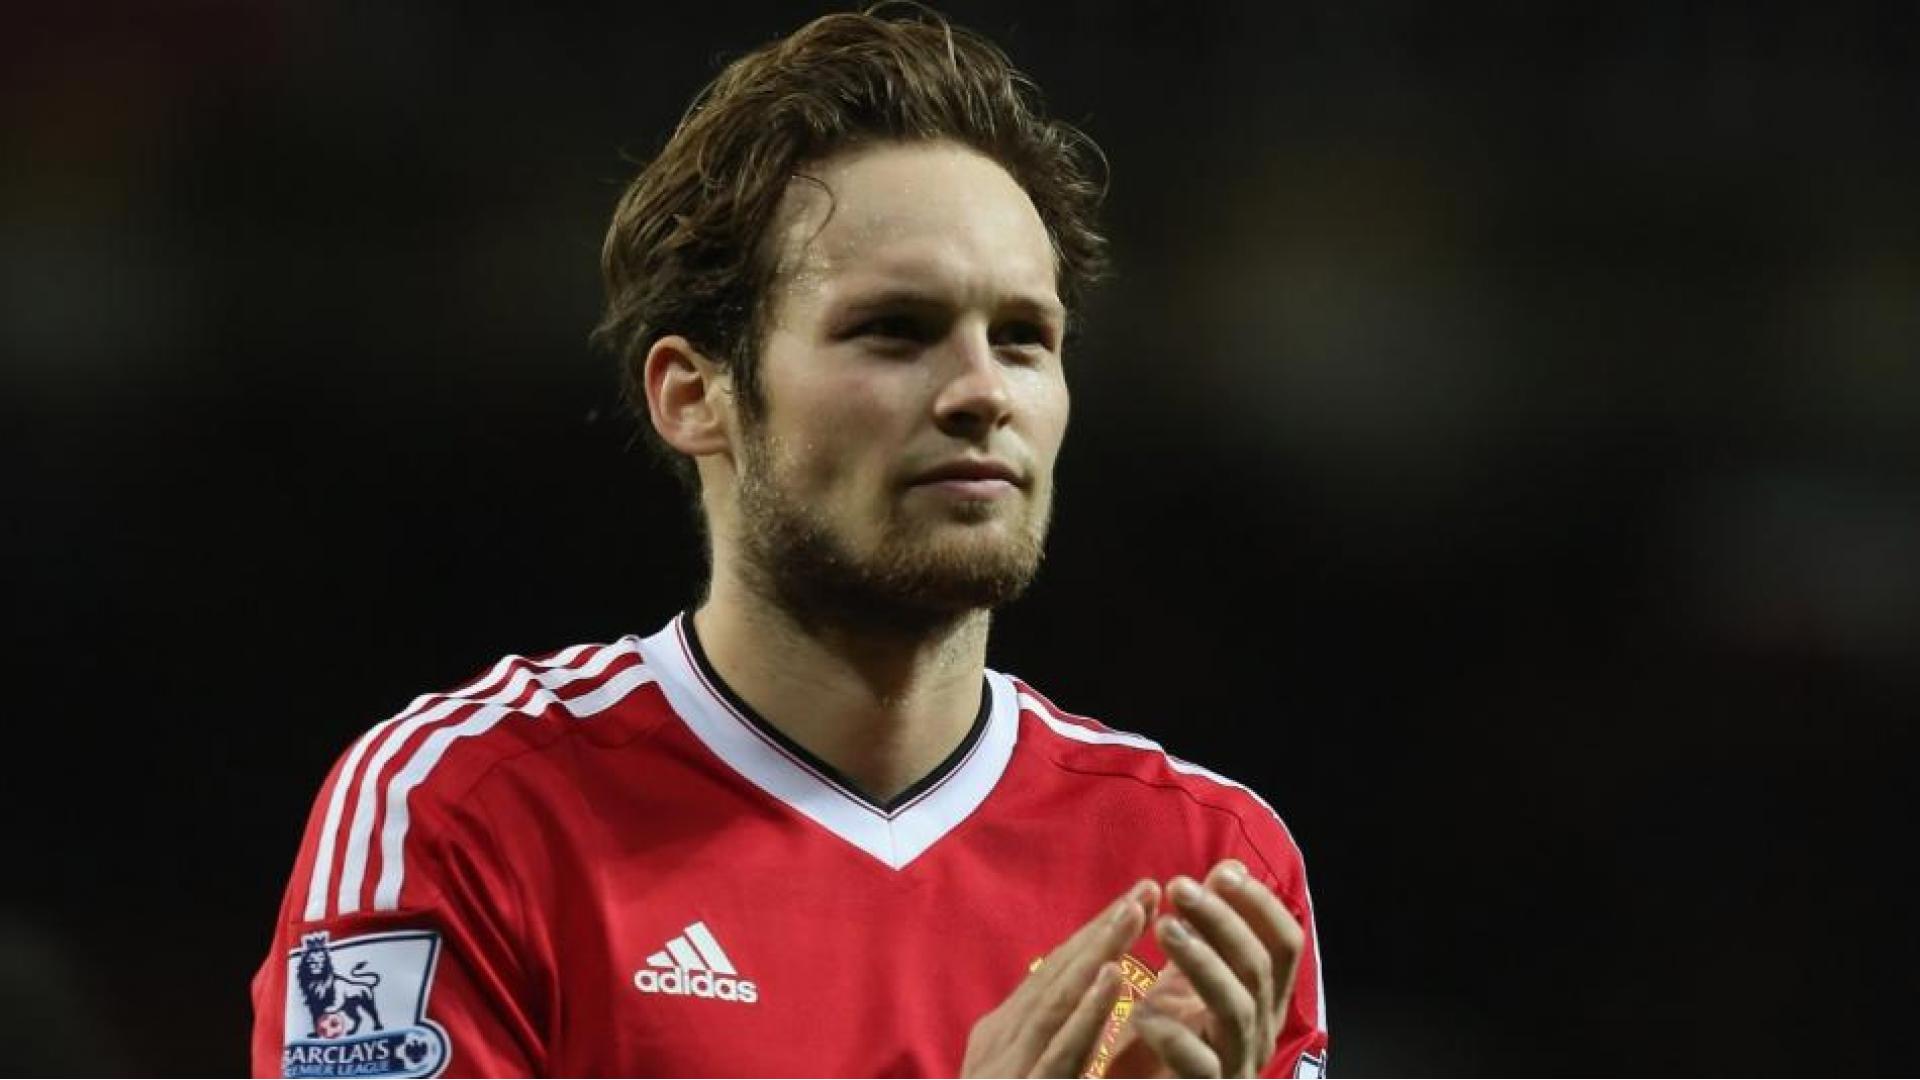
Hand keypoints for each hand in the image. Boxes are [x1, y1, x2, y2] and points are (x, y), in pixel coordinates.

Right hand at [962, 880, 1160, 1077]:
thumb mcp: (1029, 1078)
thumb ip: (1053, 1050)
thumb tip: (1087, 1008)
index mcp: (1005, 1036)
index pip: (1055, 977)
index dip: (1095, 937)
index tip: (1137, 904)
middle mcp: (1002, 1042)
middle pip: (1058, 976)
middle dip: (1103, 930)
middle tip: (1146, 888)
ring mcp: (1009, 1068)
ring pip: (1058, 1001)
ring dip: (1098, 952)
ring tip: (1134, 913)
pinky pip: (1061, 1053)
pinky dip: (1086, 1013)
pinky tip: (1112, 978)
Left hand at [1109, 861, 1304, 1077]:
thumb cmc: (1168, 1044)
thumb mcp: (1188, 980)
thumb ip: (1209, 932)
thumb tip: (1229, 869)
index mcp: (1263, 1002)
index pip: (1286, 946)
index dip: (1262, 906)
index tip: (1224, 873)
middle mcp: (1259, 1033)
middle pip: (1260, 970)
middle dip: (1222, 922)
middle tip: (1180, 887)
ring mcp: (1236, 1067)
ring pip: (1235, 1009)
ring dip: (1201, 961)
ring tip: (1163, 926)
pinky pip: (1200, 1065)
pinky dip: (1171, 1034)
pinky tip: (1141, 1011)